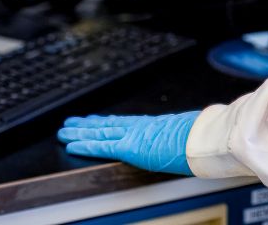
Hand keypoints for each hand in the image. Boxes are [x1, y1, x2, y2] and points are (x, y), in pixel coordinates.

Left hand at [58, 111, 198, 173]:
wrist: (203, 138)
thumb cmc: (202, 138)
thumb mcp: (190, 133)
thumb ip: (181, 136)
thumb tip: (190, 138)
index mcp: (155, 124)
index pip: (125, 123)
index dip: (107, 121)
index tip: (96, 120)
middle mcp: (141, 127)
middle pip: (108, 124)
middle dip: (88, 124)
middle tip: (71, 122)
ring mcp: (133, 135)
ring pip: (100, 132)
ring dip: (80, 132)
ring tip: (64, 131)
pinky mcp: (129, 147)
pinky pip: (102, 146)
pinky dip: (86, 145)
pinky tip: (72, 144)